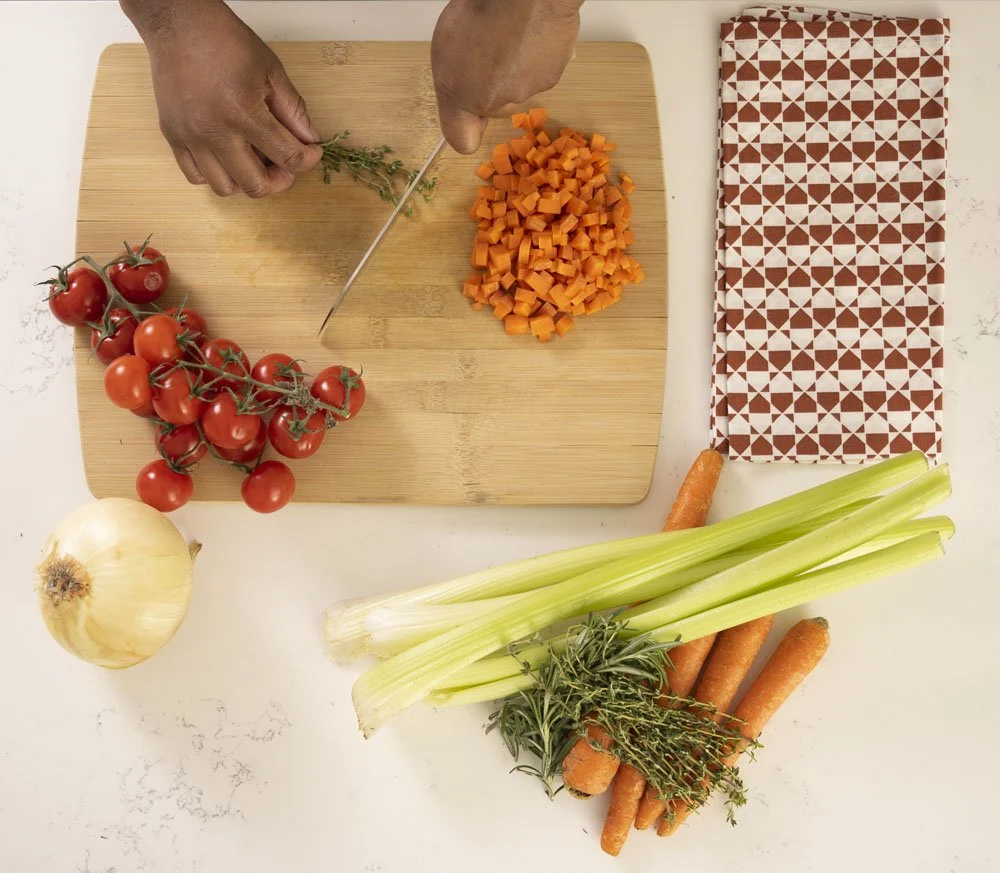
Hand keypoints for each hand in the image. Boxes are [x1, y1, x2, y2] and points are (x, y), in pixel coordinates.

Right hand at [121, 0, 322, 196]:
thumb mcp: (271, 71)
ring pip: (224, 188)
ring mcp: (190, 137)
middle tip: (285, 165)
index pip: (287, 157)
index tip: (311, 153)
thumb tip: (309, 140)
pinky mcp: (172, 136)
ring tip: (255, 160)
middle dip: (280, 180)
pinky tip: (228, 157)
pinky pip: (196, 176)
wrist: (178, 24)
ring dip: (246, 181)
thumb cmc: (225, 41)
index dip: (308, 161)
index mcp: (243, 113)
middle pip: (256, 186)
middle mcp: (214, 132)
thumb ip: (293, 110)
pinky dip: (216, 175)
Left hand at [432, 0, 581, 152]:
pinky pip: (542, 69)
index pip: (463, 141)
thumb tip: (465, 98)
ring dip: (515, 67)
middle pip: (495, 107)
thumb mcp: (446, 43)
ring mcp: (529, 89)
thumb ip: (454, 81)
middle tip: (488, 48)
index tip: (467, 108)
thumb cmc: (483, 7)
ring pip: (519, 86)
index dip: (466, 126)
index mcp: (465, 96)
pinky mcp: (554, 75)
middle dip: (492, 85)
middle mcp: (499, 102)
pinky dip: (537, 54)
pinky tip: (532, 29)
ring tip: (511, 33)